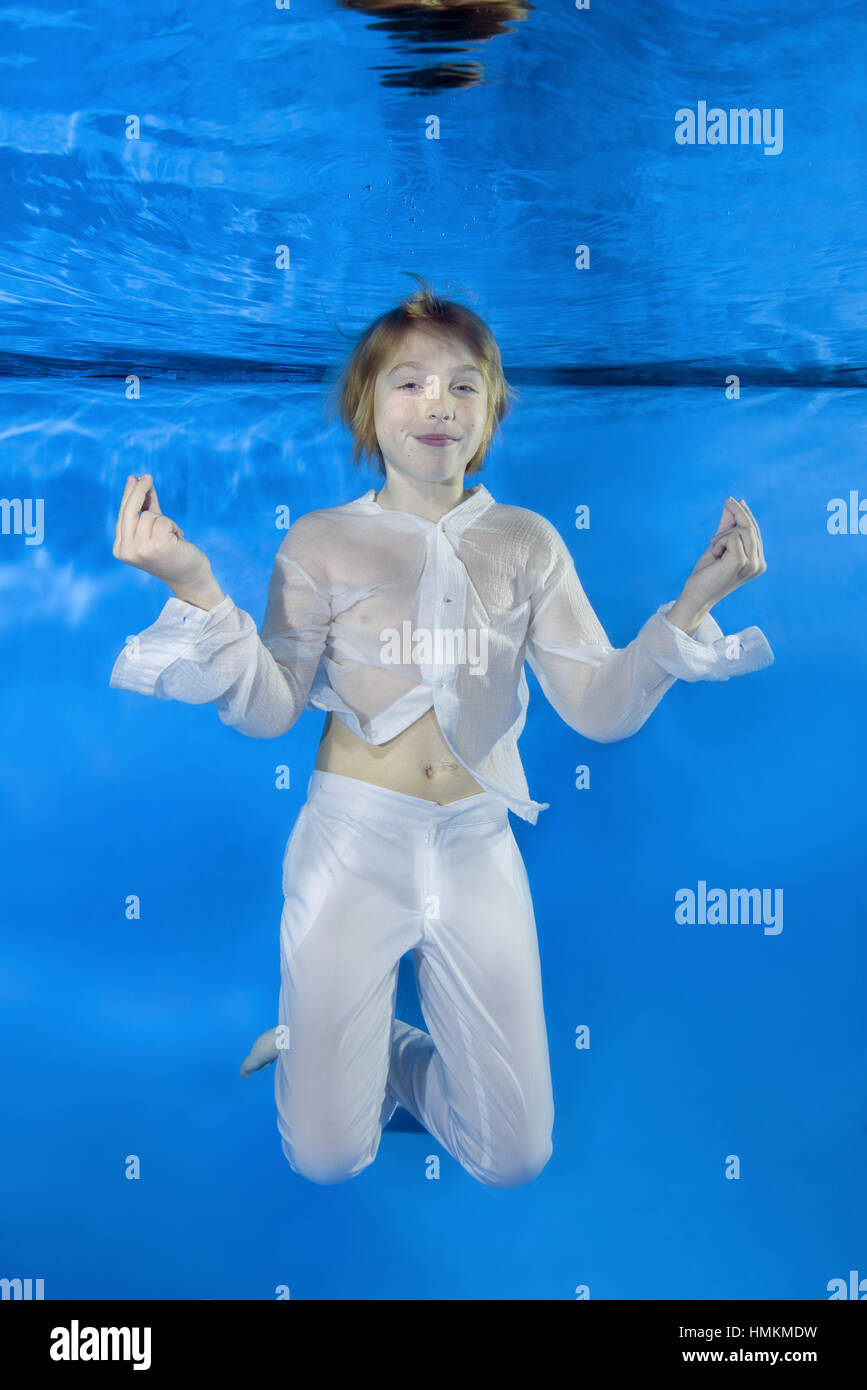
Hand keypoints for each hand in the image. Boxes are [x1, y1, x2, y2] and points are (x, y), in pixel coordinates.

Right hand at [112, 474, 216, 597]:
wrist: (189, 577)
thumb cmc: (172, 552)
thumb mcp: (154, 529)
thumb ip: (145, 507)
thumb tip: (137, 479)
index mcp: (120, 548)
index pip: (123, 515)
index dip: (130, 495)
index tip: (135, 477)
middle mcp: (126, 550)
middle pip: (130, 511)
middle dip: (139, 491)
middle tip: (147, 476)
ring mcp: (141, 549)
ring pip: (149, 515)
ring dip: (165, 521)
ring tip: (172, 537)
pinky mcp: (157, 546)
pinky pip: (163, 520)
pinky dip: (173, 526)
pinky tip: (177, 540)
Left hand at [675, 496, 766, 618]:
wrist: (696, 595)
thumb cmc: (706, 573)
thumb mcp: (718, 544)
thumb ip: (727, 526)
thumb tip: (734, 503)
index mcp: (757, 561)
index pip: (755, 532)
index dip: (745, 514)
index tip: (735, 500)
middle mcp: (759, 564)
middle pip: (752, 528)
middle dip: (738, 513)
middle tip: (727, 502)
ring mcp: (752, 564)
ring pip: (744, 531)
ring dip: (724, 533)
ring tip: (714, 545)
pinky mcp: (741, 562)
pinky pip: (733, 537)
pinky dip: (720, 540)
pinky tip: (714, 552)